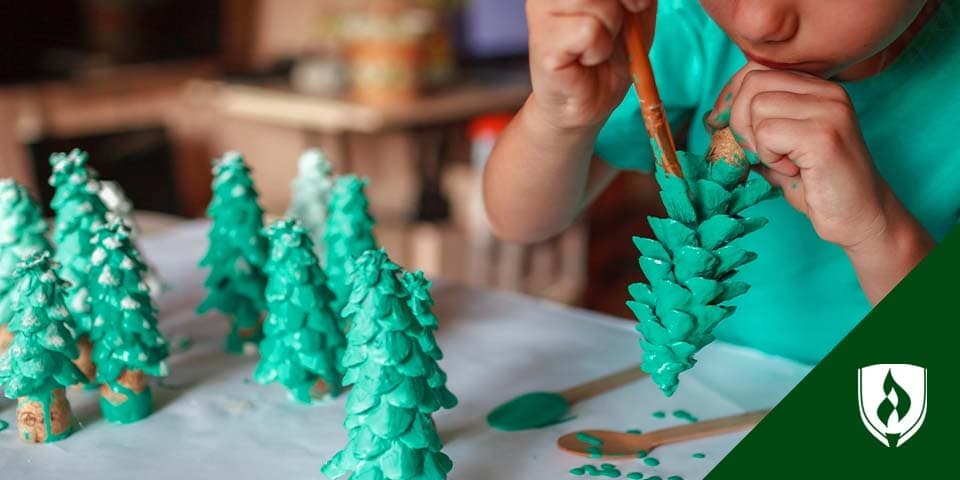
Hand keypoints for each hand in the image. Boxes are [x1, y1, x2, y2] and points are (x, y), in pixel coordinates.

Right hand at [526, 0, 655, 130]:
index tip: (634, 4)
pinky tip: (586, 59)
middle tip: (617, 27)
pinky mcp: (543, 42)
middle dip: (623, 5)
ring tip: (597, 46)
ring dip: (610, 29)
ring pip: (598, 4)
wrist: (587, 100)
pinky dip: (598, 50)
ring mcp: (541, 13)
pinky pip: (589, 32)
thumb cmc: (607, 53)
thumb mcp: (634, 10)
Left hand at [706, 62, 900, 249]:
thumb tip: (713, 116)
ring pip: (757, 108)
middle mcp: (828, 92)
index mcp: (817, 88)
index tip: (719, 124)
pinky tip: (793, 170)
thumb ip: (753, 127)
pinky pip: (768, 134)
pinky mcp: (824, 136)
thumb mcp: (777, 149)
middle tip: (754, 152)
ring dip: (758, 144)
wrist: (859, 218)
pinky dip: (770, 158)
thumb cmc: (816, 186)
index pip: (756, 69)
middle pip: (752, 82)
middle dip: (738, 121)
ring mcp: (829, 110)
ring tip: (784, 163)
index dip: (729, 97)